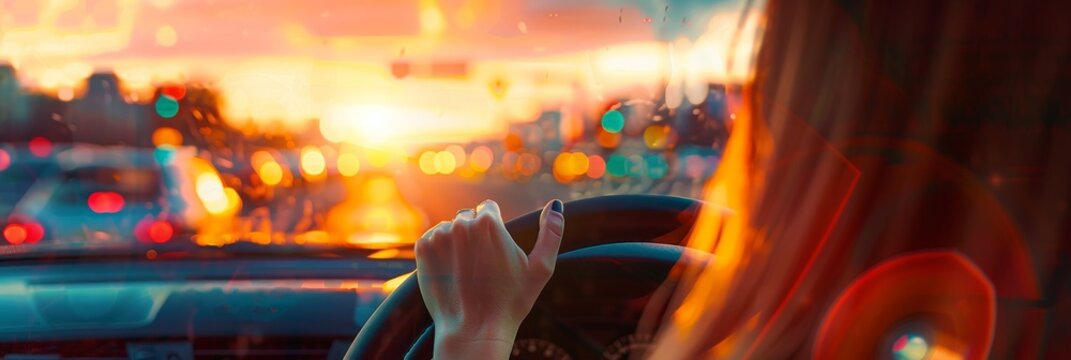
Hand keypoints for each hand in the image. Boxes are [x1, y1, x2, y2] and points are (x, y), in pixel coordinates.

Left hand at [415, 199, 564, 359]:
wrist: (474, 330)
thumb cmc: (511, 302)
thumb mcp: (541, 269)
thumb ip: (552, 233)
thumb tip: (556, 204)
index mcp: (488, 222)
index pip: (488, 209)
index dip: (494, 229)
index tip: (495, 252)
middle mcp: (460, 224)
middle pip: (468, 217)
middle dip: (474, 234)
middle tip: (481, 264)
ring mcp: (438, 237)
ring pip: (449, 228)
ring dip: (455, 242)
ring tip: (466, 270)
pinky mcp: (422, 250)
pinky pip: (432, 239)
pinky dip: (439, 251)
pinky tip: (451, 271)